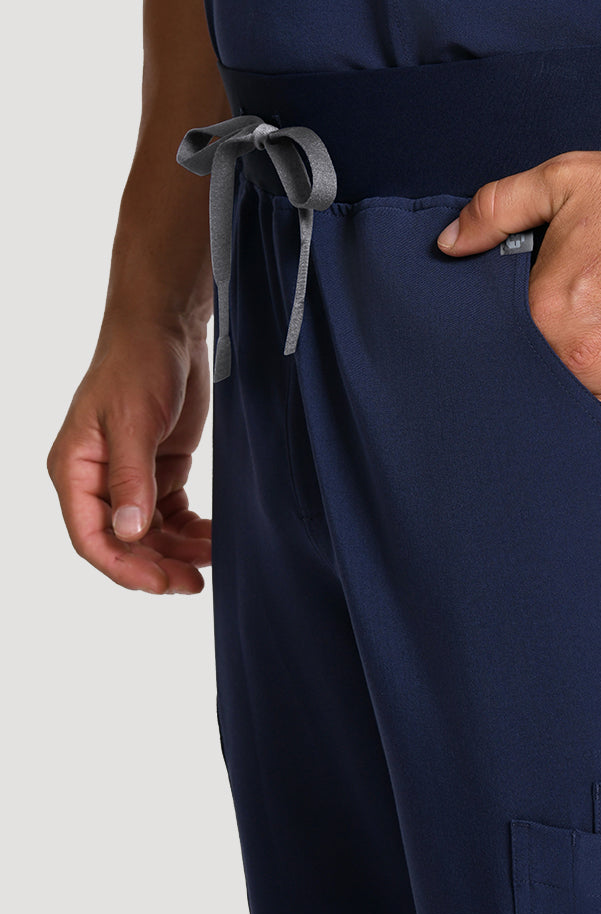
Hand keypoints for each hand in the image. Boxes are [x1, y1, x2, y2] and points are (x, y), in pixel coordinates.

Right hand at [47, 316, 212, 593]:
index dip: (125, 567)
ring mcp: (131, 476)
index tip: (161, 583)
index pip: (91, 536)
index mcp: (75, 470)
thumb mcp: (133, 422)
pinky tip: (213, 536)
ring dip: (179, 550)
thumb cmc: (138, 365)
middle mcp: (98, 479)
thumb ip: (132, 480)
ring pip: (151, 532)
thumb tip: (129, 534)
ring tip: (212, 558)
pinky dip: (191, 528)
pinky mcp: (160, 468)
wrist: (168, 329)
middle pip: (124, 541)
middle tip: (195, 584)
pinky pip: (172, 512)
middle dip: (158, 565)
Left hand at [437, 146, 600, 450]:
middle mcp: (585, 367)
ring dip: (572, 421)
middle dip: (534, 390)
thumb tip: (447, 245)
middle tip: (546, 377)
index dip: (500, 357)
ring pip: (581, 429)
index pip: (500, 358)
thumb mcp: (564, 180)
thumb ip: (495, 209)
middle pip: (538, 398)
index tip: (508, 354)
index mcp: (547, 319)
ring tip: (574, 407)